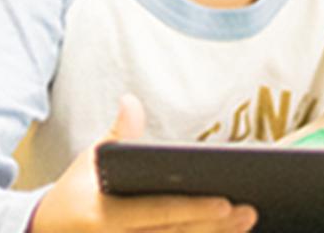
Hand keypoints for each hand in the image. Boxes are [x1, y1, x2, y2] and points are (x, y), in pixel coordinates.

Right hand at [30, 95, 256, 231]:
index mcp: (104, 217)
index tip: (225, 202)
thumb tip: (131, 101)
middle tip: (248, 210)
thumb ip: (117, 136)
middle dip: (214, 225)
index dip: (193, 208)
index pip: (157, 212)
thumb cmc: (75, 193)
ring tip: (244, 222)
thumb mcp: (89, 161)